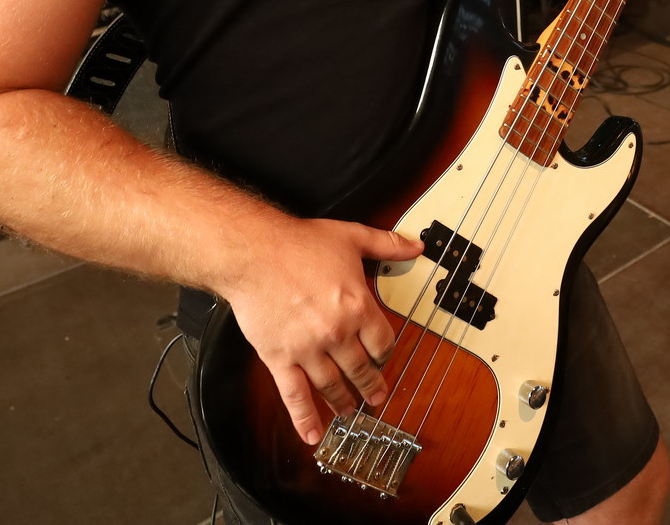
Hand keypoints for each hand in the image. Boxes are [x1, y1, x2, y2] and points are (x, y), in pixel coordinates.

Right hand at [225, 215, 423, 445]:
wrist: (254, 252)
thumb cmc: (298, 243)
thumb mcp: (350, 235)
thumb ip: (385, 244)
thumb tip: (415, 246)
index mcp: (357, 306)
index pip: (382, 342)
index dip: (385, 353)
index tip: (383, 357)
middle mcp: (336, 333)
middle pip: (360, 369)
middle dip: (370, 385)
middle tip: (376, 396)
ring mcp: (308, 350)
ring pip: (332, 386)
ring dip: (343, 402)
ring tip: (349, 411)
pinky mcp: (280, 358)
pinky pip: (295, 396)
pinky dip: (305, 418)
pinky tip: (312, 435)